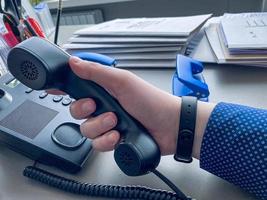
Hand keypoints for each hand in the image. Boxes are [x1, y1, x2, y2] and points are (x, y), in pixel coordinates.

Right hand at [54, 56, 180, 154]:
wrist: (170, 126)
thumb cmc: (151, 101)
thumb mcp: (123, 82)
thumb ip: (97, 72)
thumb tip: (74, 62)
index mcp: (105, 89)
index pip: (79, 86)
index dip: (64, 88)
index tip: (53, 89)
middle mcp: (105, 106)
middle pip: (77, 111)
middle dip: (85, 111)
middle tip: (98, 107)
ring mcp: (108, 124)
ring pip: (86, 130)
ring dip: (100, 127)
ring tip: (116, 122)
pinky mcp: (113, 140)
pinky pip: (97, 144)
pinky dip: (106, 141)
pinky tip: (118, 137)